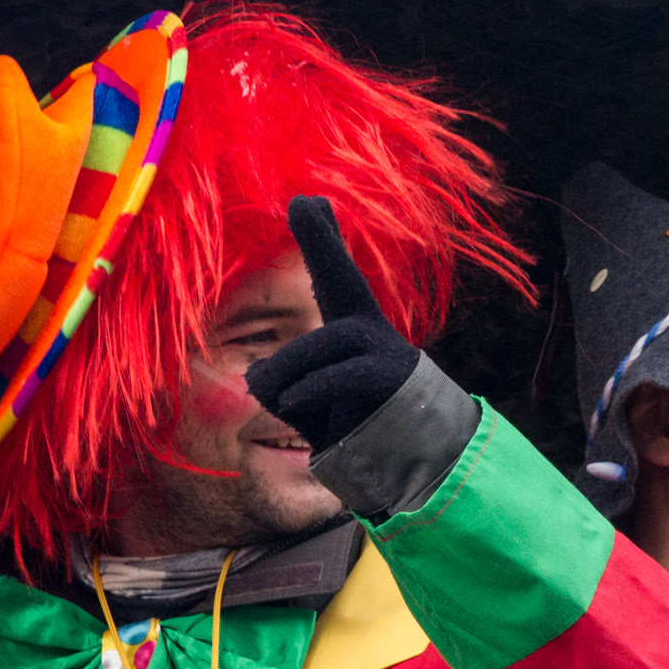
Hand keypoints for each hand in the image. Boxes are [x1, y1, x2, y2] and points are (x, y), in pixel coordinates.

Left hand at [243, 195, 418, 453]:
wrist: (412, 469)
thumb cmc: (356, 434)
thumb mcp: (306, 407)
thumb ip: (278, 385)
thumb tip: (256, 374)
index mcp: (353, 333)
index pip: (335, 280)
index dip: (323, 241)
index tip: (309, 200)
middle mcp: (373, 334)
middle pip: (343, 287)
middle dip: (321, 254)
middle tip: (295, 238)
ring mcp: (388, 355)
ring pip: (328, 344)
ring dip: (291, 368)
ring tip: (272, 391)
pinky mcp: (395, 381)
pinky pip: (344, 374)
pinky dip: (311, 387)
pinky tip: (291, 400)